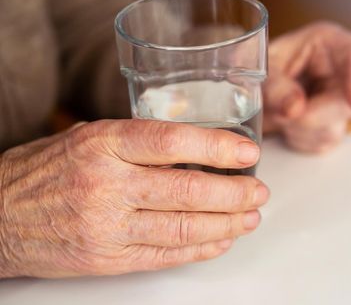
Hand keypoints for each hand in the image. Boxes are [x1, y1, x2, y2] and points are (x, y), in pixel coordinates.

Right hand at [0, 120, 267, 277]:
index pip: (174, 141)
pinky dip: (200, 249)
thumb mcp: (88, 138)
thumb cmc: (45, 171)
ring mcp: (108, 226)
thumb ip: (138, 143)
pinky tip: (221, 240)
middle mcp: (107, 184)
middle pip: (188, 189)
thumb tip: (196, 147)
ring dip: (226, 223)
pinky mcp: (107, 259)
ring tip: (249, 217)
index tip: (247, 152)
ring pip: (183, 227)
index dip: (218, 146)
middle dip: (234, 192)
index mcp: (104, 144)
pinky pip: (165, 255)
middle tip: (258, 191)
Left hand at [264, 21, 350, 152]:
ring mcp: (345, 105)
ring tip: (279, 112)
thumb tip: (294, 109)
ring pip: (333, 130)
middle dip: (311, 115)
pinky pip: (321, 144)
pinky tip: (288, 122)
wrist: (259, 81)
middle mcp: (347, 74)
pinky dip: (298, 138)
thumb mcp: (266, 64)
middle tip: (283, 112)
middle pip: (347, 105)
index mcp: (335, 44)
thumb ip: (276, 84)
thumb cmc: (270, 62)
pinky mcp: (336, 128)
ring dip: (299, 129)